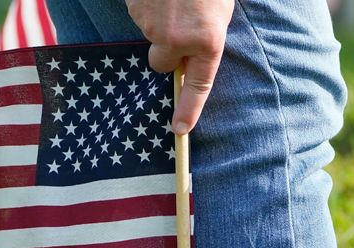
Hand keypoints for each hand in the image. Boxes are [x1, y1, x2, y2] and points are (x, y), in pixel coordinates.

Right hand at [125, 0, 234, 134]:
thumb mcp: (220, 10)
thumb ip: (206, 37)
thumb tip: (190, 57)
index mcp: (207, 39)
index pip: (198, 84)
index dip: (189, 108)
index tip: (180, 129)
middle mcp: (177, 38)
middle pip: (162, 62)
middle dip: (166, 50)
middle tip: (178, 25)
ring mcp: (152, 23)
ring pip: (150, 35)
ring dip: (159, 22)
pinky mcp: (134, 7)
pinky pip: (138, 15)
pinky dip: (147, 6)